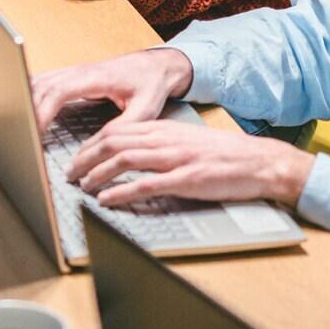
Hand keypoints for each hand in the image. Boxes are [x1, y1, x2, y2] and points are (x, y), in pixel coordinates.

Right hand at [30, 48, 194, 131]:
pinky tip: (23, 107)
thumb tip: (99, 145)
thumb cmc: (151, 86)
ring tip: (17, 125)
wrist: (156, 66)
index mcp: (96, 78)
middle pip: (42, 86)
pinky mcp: (72, 77)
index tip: (33, 130)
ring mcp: (74, 72)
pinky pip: (44, 82)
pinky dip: (30, 93)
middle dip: (27, 109)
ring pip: (39, 81)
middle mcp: (80, 71)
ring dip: (25, 100)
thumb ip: (123, 127)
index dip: (42, 110)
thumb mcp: (145, 110)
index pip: (58, 91)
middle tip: (20, 136)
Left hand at [67, 118, 314, 207]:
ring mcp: (176, 158)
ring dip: (97, 174)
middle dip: (85, 158)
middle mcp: (166, 139)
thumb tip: (130, 156)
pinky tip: (106, 200)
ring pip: (124, 159)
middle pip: (113, 141)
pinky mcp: (186, 179)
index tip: (76, 158)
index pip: (116, 130)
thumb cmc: (224, 156)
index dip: (90, 144)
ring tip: (82, 186)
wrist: (259, 162)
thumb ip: (159, 146)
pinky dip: (120, 192)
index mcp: (165, 129)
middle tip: (69, 173)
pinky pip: (145, 184)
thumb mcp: (187, 142)